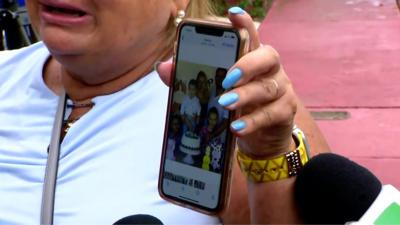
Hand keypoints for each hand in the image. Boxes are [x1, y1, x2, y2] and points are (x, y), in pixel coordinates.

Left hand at [157, 7, 296, 158]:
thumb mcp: (216, 93)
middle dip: (246, 65)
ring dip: (245, 95)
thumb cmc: (238, 107)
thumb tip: (163, 68)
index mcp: (252, 58)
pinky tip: (236, 127)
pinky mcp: (285, 112)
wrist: (262, 137)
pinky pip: (271, 114)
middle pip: (267, 57)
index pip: (251, 36)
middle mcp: (270, 70)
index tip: (233, 14)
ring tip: (224, 104)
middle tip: (226, 79)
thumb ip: (190, 79)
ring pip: (268, 87)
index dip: (244, 24)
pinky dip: (252, 121)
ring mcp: (282, 90)